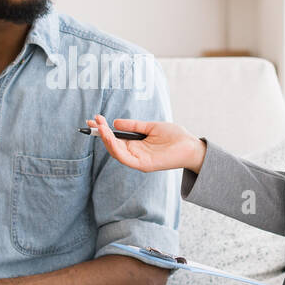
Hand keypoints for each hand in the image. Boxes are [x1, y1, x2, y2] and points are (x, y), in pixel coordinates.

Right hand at [86, 113, 206, 172]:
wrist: (191, 145)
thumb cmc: (174, 136)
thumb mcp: (151, 126)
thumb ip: (134, 125)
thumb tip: (116, 122)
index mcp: (136, 145)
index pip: (115, 139)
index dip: (104, 130)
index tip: (94, 119)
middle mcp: (135, 154)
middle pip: (113, 145)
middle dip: (101, 133)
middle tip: (93, 121)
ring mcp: (139, 160)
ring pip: (116, 152)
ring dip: (106, 140)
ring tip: (100, 127)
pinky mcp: (144, 165)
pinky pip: (125, 158)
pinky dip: (116, 148)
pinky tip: (110, 137)